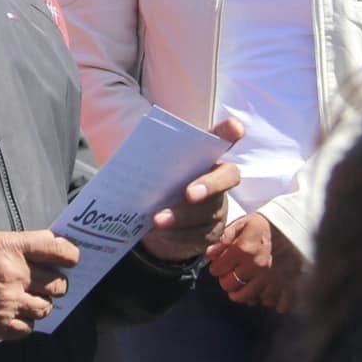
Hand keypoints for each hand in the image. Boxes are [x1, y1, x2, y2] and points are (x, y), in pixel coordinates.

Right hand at [0, 229, 80, 341]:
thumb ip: (14, 247)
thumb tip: (40, 253)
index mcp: (11, 248)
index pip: (60, 249)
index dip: (71, 255)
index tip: (70, 259)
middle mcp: (15, 275)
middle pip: (59, 284)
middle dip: (55, 284)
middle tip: (44, 284)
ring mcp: (8, 304)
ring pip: (45, 309)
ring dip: (38, 305)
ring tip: (23, 301)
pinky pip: (27, 330)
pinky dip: (23, 324)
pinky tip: (11, 317)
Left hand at [140, 117, 245, 261]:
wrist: (163, 216)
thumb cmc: (159, 181)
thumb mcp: (154, 168)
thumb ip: (150, 159)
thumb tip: (125, 159)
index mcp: (204, 153)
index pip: (222, 137)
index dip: (230, 132)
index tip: (235, 127)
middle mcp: (219, 176)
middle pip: (227, 177)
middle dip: (210, 185)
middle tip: (189, 194)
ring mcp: (219, 205)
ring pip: (209, 211)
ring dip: (182, 217)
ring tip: (157, 220)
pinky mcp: (212, 230)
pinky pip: (199, 234)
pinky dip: (178, 234)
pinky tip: (161, 232)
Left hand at [206, 211, 305, 310]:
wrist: (292, 228)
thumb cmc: (264, 226)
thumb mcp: (243, 223)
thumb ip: (225, 237)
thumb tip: (209, 253)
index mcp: (243, 250)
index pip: (218, 270)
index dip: (216, 268)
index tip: (219, 266)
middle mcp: (256, 266)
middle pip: (230, 287)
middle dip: (227, 282)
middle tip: (230, 276)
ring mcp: (271, 277)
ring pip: (249, 298)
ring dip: (244, 294)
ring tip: (244, 285)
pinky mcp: (284, 285)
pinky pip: (270, 302)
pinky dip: (265, 299)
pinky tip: (262, 290)